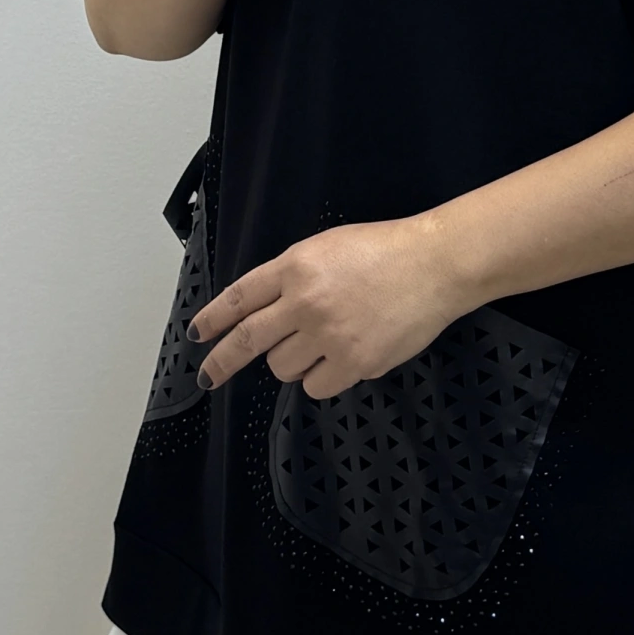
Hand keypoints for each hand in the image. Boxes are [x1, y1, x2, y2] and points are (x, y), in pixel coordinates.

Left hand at [189, 213, 463, 397]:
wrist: (435, 265)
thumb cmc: (386, 250)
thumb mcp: (328, 248)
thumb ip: (293, 277)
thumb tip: (267, 313)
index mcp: (295, 266)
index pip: (240, 297)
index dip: (213, 319)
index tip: (198, 335)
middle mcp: (304, 301)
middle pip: (247, 341)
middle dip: (222, 362)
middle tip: (209, 375)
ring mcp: (328, 335)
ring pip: (282, 368)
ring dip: (293, 362)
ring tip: (323, 344)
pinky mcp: (354, 363)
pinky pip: (316, 386)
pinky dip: (323, 378)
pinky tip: (344, 357)